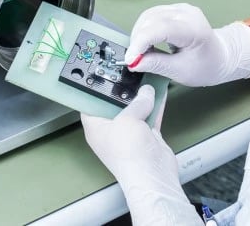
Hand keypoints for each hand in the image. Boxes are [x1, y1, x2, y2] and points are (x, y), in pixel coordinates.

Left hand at [81, 85, 199, 225]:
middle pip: (115, 104)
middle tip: (128, 74)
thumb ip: (137, 102)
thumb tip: (144, 92)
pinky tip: (159, 91)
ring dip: (142, 96)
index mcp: (96, 128)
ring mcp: (129, 134)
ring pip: (135, 109)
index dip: (94, 89)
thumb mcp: (127, 119)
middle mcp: (111, 131)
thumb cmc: (129, 156)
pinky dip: (155, 104)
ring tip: (145, 79)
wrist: (153, 176)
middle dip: (123, 90)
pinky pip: (150, 115)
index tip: (101, 74)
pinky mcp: (146, 136)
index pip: (90, 104)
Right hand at [124, 3, 249, 86]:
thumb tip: (135, 62)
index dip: (141, 43)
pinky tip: (146, 42)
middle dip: (138, 40)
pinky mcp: (176, 9)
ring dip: (139, 33)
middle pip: (151, 20)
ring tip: (140, 52)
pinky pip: (153, 15)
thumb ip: (156, 64)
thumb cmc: (207, 65)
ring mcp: (182, 8)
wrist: (221, 57)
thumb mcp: (181, 71)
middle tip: (134, 59)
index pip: (160, 29)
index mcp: (194, 29)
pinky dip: (145, 28)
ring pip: (149, 15)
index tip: (130, 58)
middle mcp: (188, 13)